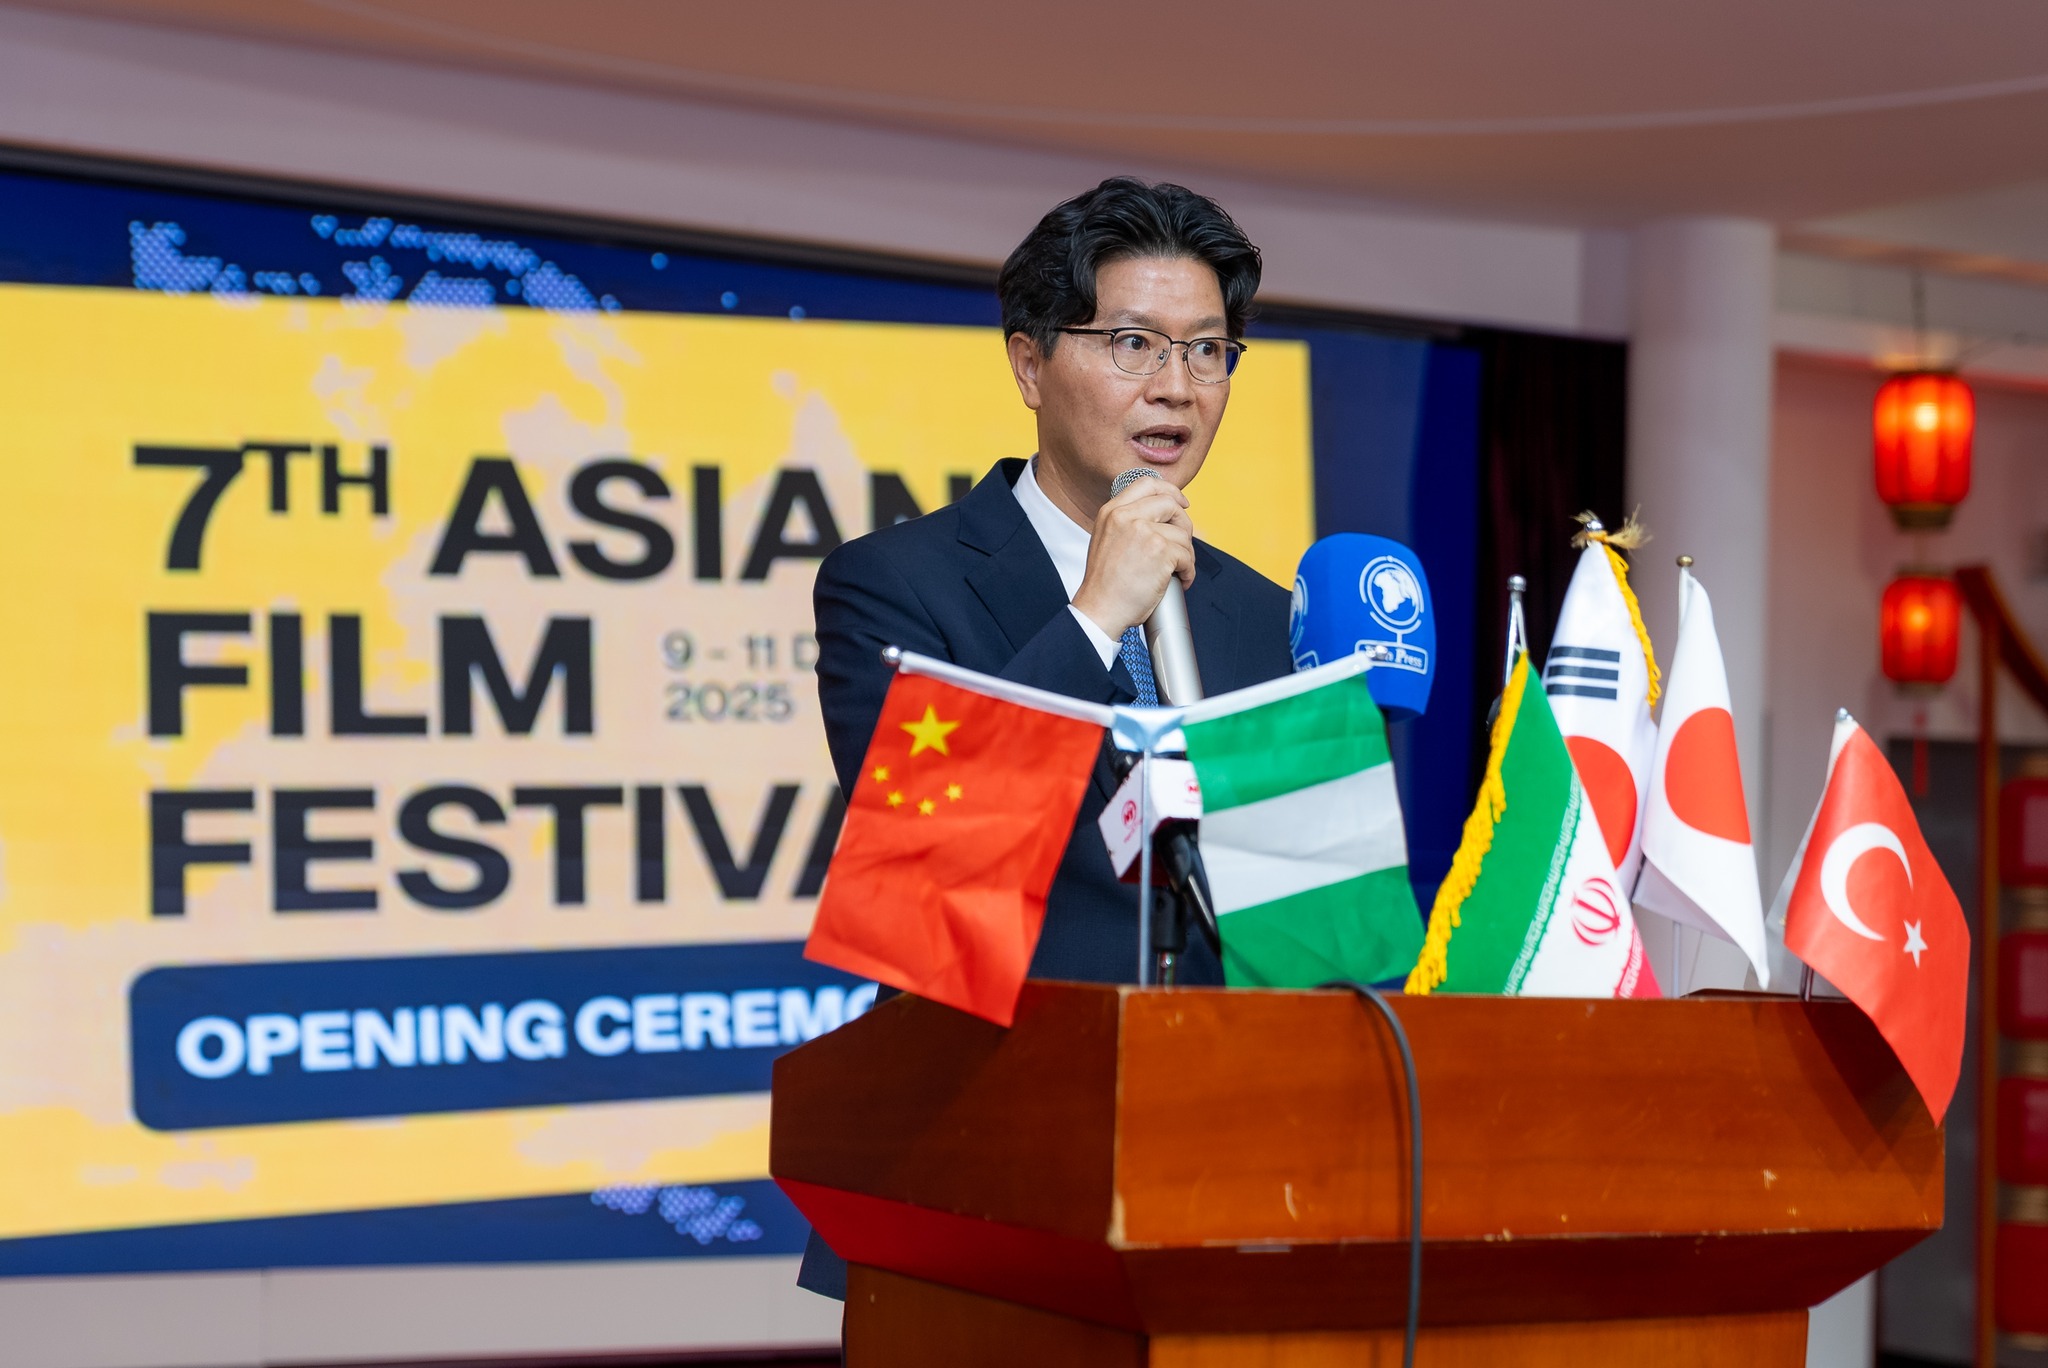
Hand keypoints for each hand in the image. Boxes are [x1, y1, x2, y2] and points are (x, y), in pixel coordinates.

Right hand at [1071, 478, 1195, 638]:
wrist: (1100, 609)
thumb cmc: (1105, 584)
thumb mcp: (1107, 539)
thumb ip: (1127, 521)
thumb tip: (1163, 515)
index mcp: (1111, 511)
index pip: (1147, 483)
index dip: (1169, 491)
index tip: (1181, 504)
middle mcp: (1126, 516)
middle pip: (1170, 504)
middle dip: (1183, 525)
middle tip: (1181, 545)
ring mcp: (1144, 532)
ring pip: (1183, 533)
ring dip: (1186, 555)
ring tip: (1176, 571)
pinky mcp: (1161, 551)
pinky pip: (1187, 555)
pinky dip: (1188, 572)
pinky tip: (1179, 580)